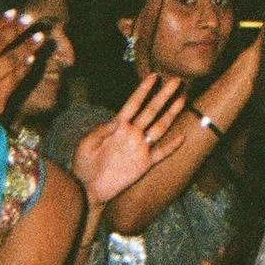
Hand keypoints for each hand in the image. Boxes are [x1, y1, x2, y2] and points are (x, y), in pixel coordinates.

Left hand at [72, 75, 189, 203]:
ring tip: (182, 100)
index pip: (133, 104)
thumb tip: (118, 120)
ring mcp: (139, 148)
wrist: (88, 188)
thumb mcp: (87, 143)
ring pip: (159, 127)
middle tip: (176, 81)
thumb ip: (102, 130)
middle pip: (151, 111)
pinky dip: (172, 145)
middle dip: (163, 96)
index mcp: (117, 126)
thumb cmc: (83, 164)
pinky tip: (182, 136)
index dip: (143, 90)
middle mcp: (131, 134)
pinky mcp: (144, 164)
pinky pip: (161, 153)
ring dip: (171, 114)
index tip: (153, 76)